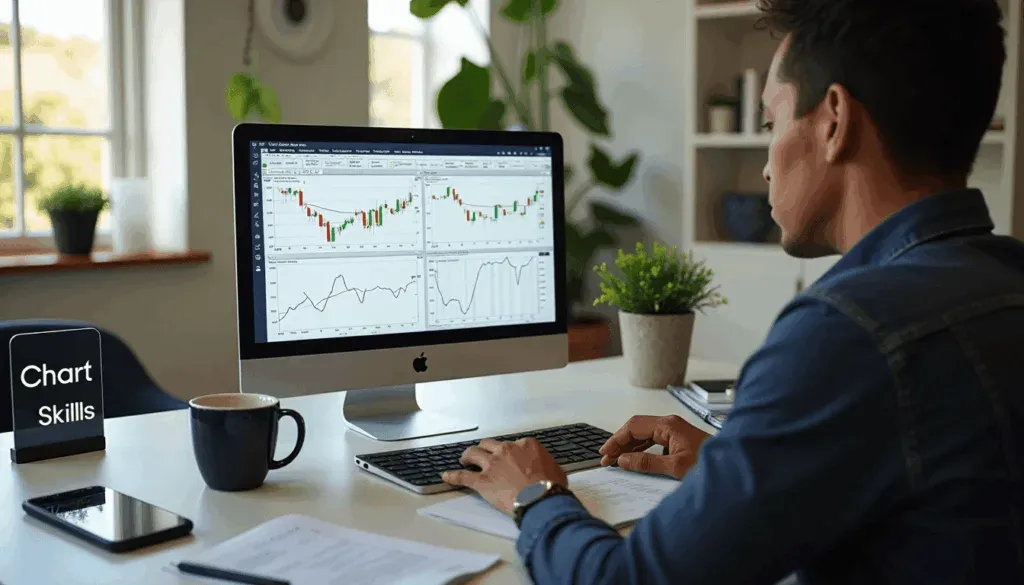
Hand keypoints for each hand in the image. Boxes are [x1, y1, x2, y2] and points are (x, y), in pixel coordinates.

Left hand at [442, 438, 567, 514]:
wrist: (541, 499)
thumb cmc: (551, 486)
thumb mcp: (557, 470)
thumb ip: (547, 465)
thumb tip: (549, 470)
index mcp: (526, 445)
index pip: (513, 444)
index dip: (509, 452)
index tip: (509, 458)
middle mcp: (506, 450)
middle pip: (489, 444)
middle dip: (485, 449)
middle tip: (482, 454)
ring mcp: (492, 464)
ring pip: (473, 453)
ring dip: (467, 456)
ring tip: (464, 460)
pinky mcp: (482, 481)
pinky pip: (463, 476)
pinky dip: (453, 476)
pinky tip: (446, 476)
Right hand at [598, 415, 706, 478]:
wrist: (733, 466)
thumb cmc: (709, 464)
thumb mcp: (675, 467)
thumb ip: (647, 463)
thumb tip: (623, 460)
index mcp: (667, 425)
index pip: (633, 427)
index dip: (616, 440)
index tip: (605, 453)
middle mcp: (669, 423)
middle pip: (636, 427)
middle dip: (620, 442)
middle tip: (607, 458)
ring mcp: (674, 430)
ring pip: (644, 433)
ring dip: (629, 445)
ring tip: (617, 460)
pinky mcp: (677, 438)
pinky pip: (653, 439)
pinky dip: (640, 448)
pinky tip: (635, 458)